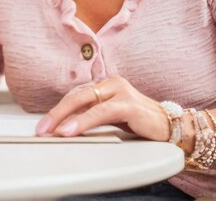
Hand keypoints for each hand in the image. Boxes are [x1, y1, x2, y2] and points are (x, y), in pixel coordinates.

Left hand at [35, 76, 170, 140]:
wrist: (174, 129)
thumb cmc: (142, 124)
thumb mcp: (111, 119)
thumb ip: (91, 118)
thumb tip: (63, 128)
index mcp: (106, 85)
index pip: (75, 95)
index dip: (57, 110)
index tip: (42, 125)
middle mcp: (112, 84)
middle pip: (76, 95)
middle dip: (56, 113)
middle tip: (41, 128)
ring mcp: (122, 92)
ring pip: (85, 101)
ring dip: (65, 117)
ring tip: (52, 131)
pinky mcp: (130, 105)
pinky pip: (101, 112)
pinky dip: (83, 121)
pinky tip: (71, 130)